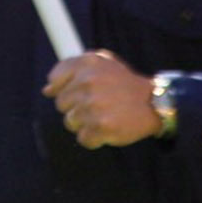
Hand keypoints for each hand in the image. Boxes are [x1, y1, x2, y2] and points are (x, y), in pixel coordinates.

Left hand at [43, 51, 160, 148]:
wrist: (154, 103)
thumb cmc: (124, 84)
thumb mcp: (102, 63)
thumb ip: (72, 69)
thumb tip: (47, 89)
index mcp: (87, 64)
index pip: (55, 80)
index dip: (63, 90)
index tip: (76, 94)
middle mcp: (88, 82)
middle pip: (61, 104)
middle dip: (75, 107)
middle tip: (96, 106)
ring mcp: (94, 105)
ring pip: (70, 122)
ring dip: (84, 123)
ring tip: (103, 116)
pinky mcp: (102, 127)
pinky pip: (83, 138)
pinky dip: (93, 138)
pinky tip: (107, 128)